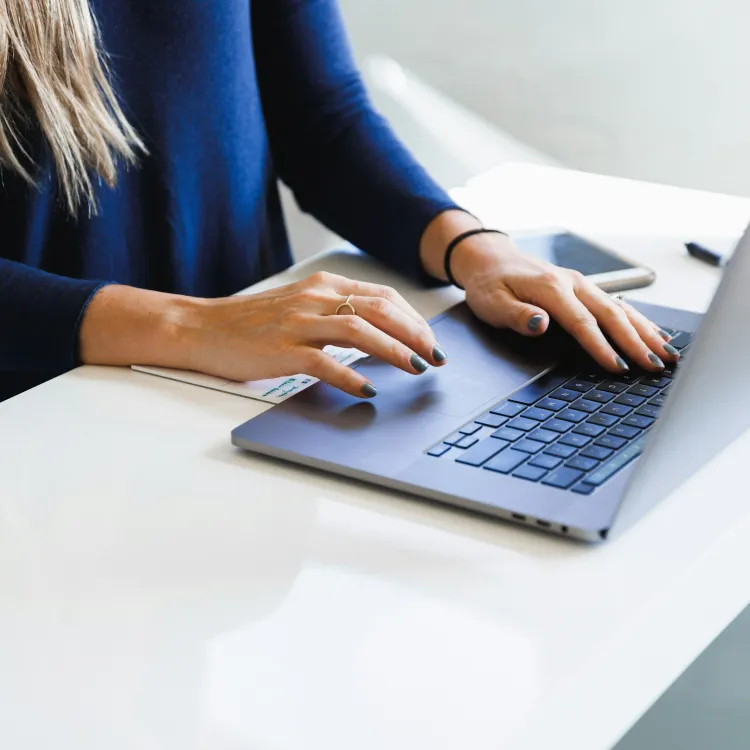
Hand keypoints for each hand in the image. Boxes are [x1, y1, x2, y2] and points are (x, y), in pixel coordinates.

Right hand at [172, 272, 446, 396]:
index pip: (383, 296)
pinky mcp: (282, 350)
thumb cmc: (251, 322)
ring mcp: (298, 323)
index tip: (431, 340)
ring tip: (416, 369)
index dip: (413, 318)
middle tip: (436, 357)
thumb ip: (335, 313)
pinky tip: (368, 390)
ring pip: (360, 331)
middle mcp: (315, 299)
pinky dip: (351, 377)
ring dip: (395, 351)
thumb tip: (379, 333)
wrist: (201, 327)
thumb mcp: (299, 305)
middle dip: (416, 334)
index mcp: (323, 286)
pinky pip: (325, 362)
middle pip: (380, 310)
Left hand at [450, 233, 678, 372]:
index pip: (582, 322)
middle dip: (636, 342)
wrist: (489, 258)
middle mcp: (572, 283)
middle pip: (612, 315)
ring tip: (667, 354)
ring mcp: (581, 284)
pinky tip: (655, 334)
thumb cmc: (489, 284)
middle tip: (656, 366)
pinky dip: (639, 320)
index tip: (618, 367)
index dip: (601, 347)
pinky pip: (618, 304)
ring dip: (645, 332)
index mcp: (551, 288)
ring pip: (621, 309)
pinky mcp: (584, 288)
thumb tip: (542, 324)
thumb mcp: (492, 303)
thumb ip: (518, 315)